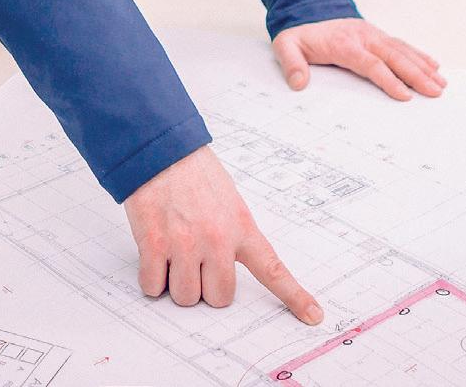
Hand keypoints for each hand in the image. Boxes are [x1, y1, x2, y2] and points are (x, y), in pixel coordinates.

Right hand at [123, 147, 323, 324]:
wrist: (159, 150)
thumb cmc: (193, 172)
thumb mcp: (229, 200)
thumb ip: (233, 234)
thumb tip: (222, 268)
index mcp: (241, 228)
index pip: (273, 270)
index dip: (294, 297)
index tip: (313, 315)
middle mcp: (217, 240)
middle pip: (219, 298)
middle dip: (206, 287)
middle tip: (195, 262)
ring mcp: (185, 244)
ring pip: (186, 297)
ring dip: (176, 284)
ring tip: (172, 254)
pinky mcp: (154, 245)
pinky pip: (154, 287)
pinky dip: (152, 280)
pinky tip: (155, 255)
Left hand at [272, 18, 445, 99]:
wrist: (306, 6)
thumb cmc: (301, 32)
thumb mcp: (286, 45)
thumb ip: (291, 64)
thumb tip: (299, 83)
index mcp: (344, 43)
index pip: (370, 64)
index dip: (388, 80)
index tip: (405, 95)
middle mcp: (364, 37)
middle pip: (395, 57)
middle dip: (417, 75)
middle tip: (435, 91)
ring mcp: (373, 35)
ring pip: (403, 51)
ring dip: (423, 66)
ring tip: (441, 82)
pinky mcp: (378, 36)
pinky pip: (402, 45)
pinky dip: (419, 55)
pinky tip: (433, 65)